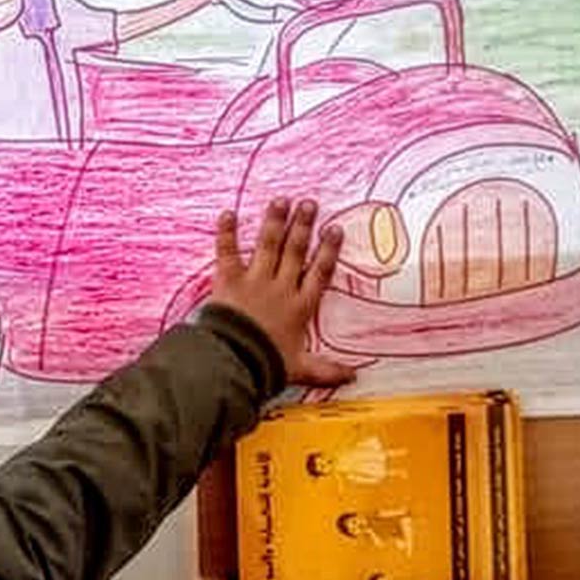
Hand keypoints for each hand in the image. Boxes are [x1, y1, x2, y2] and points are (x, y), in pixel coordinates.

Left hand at [211, 200, 355, 389]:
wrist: (235, 360)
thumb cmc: (267, 365)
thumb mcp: (300, 369)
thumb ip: (326, 370)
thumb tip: (353, 378)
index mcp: (299, 307)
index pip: (319, 273)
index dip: (328, 251)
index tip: (335, 230)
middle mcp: (280, 288)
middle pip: (295, 252)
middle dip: (303, 226)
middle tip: (309, 204)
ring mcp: (255, 281)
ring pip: (268, 245)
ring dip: (275, 222)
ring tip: (281, 201)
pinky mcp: (229, 280)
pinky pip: (227, 252)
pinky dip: (226, 233)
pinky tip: (227, 213)